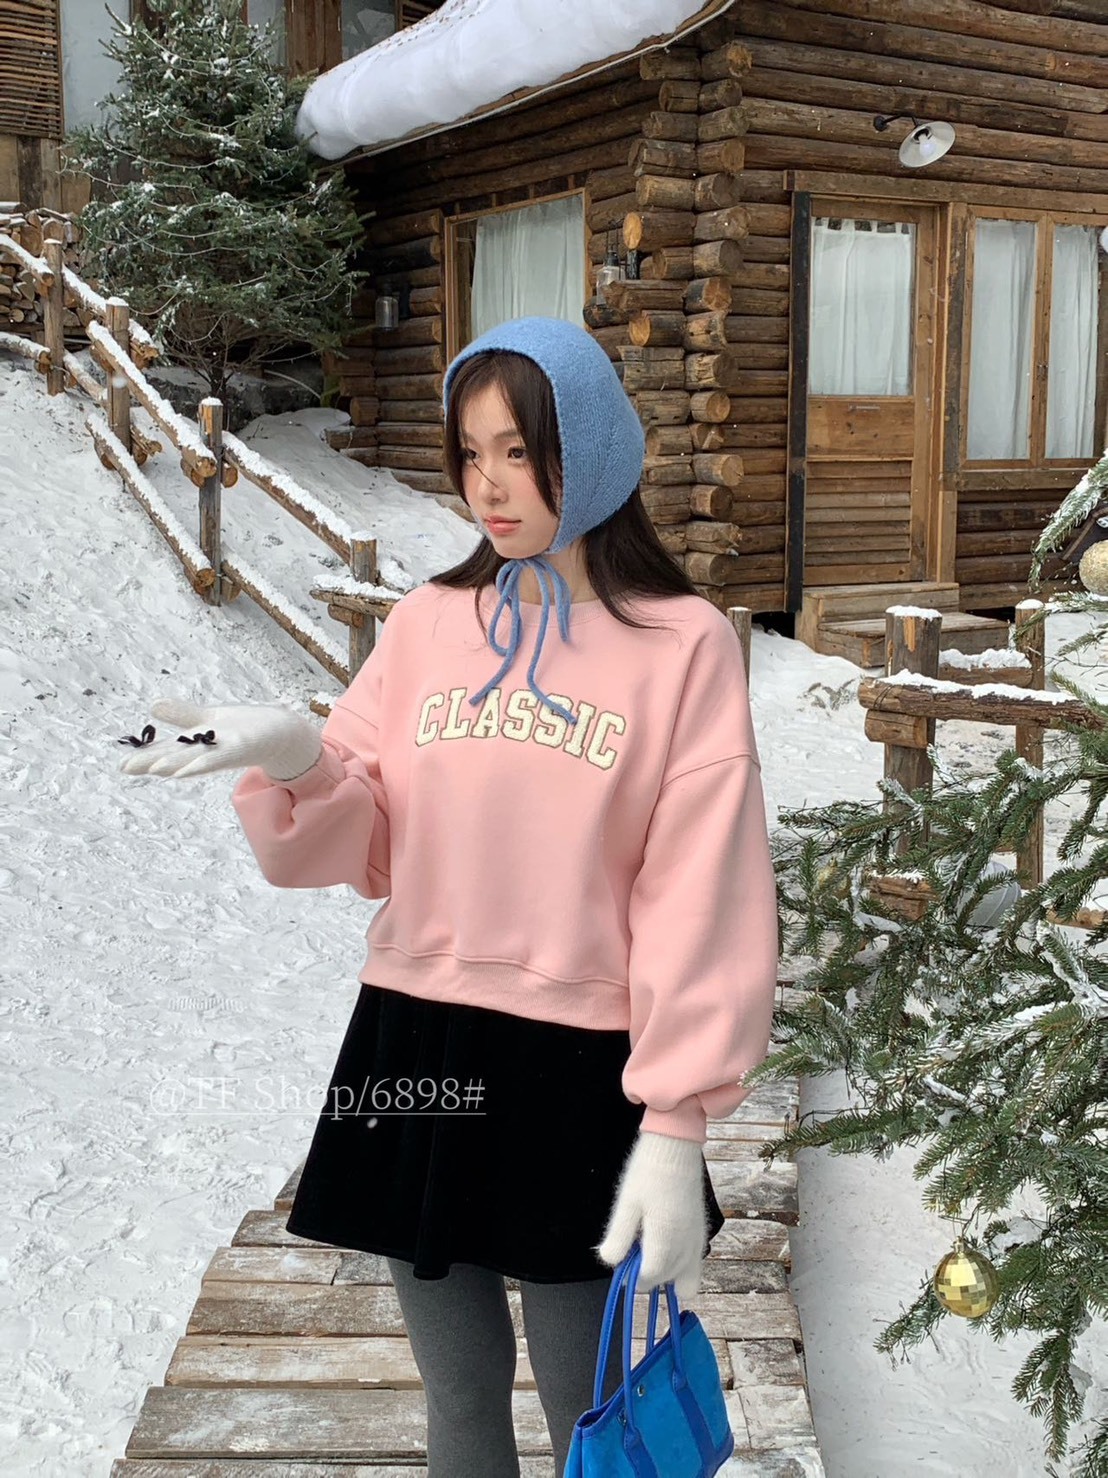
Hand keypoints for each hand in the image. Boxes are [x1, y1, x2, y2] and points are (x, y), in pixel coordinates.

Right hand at [117, 698, 322, 780]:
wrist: (279, 732)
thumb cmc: (241, 728)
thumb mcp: (207, 718)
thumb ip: (181, 715)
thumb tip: (153, 706)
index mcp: (196, 744)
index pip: (167, 749)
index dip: (145, 756)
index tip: (122, 765)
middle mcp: (206, 750)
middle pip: (176, 756)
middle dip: (152, 762)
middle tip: (125, 768)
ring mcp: (223, 750)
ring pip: (195, 757)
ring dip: (176, 763)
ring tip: (155, 768)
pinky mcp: (240, 747)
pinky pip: (219, 756)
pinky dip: (202, 761)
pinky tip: (187, 769)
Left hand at [595, 1130, 708, 1299]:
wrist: (676, 1147)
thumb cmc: (648, 1171)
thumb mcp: (627, 1203)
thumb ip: (619, 1236)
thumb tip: (610, 1261)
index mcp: (666, 1237)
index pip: (650, 1276)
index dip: (633, 1277)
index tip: (621, 1267)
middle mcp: (686, 1244)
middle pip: (667, 1279)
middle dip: (647, 1275)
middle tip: (631, 1253)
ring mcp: (697, 1238)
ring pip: (685, 1276)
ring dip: (665, 1273)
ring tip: (646, 1248)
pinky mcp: (701, 1229)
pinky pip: (694, 1262)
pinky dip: (680, 1264)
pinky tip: (663, 1244)